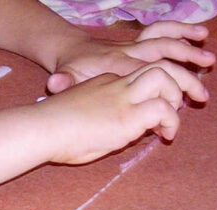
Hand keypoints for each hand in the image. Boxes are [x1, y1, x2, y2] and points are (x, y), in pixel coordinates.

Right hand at [38, 59, 208, 164]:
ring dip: (175, 99)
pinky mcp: (127, 116)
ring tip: (171, 123)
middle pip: (157, 68)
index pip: (137, 81)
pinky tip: (164, 136)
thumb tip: (103, 135)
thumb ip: (93, 120)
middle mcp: (116, 85)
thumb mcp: (74, 117)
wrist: (40, 129)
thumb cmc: (49, 130)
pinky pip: (162, 109)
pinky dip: (171, 121)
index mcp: (103, 84)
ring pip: (164, 79)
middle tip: (175, 108)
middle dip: (175, 84)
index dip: (150, 96)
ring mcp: (122, 98)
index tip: (149, 118)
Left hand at [47, 21, 215, 94]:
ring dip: (188, 48)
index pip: (146, 74)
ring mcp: (134, 45)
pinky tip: (200, 36)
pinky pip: (162, 33)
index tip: (177, 109)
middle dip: (185, 73)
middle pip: (163, 57)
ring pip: (165, 41)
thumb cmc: (71, 70)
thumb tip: (54, 84)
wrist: (69, 50)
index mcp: (116, 65)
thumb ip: (63, 82)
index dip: (163, 91)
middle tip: (202, 93)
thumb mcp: (64, 77)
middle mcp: (129, 51)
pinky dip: (181, 31)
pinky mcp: (138, 43)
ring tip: (210, 60)